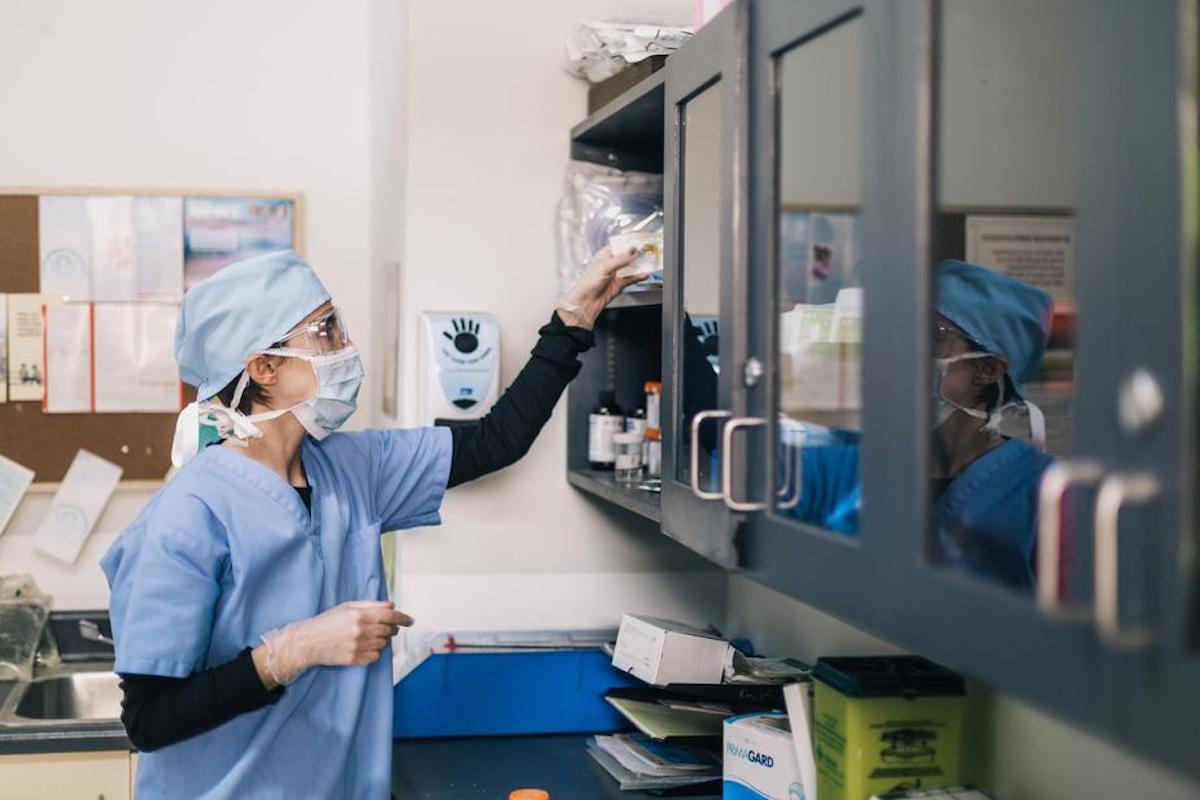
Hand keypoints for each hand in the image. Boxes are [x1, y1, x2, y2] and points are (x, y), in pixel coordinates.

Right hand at [257, 600, 412, 686]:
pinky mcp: (354, 659)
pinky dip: (375, 652)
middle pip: (389, 630)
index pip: (391, 616)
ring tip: (370, 636)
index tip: (410, 621)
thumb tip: (392, 606)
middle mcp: (361, 631)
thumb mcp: (347, 607)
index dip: (403, 618)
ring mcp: (358, 646)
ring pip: (383, 644)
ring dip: (382, 640)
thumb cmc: (327, 621)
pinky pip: (375, 656)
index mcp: (360, 615)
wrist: (307, 642)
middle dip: (391, 628)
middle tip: (386, 627)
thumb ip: (371, 605)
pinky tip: (365, 646)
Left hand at [557, 245, 643, 328]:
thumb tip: (632, 251)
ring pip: (630, 267)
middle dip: (636, 254)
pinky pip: (631, 278)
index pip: (618, 245)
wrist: (586, 302)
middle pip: (626, 256)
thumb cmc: (587, 283)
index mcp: (604, 255)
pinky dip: (638, 277)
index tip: (639, 240)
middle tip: (647, 250)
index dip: (628, 242)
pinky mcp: (619, 284)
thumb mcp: (604, 267)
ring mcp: (615, 274)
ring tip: (648, 261)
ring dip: (639, 265)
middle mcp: (610, 264)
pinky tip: (644, 274)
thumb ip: (620, 259)